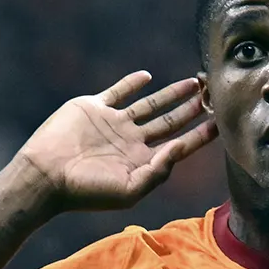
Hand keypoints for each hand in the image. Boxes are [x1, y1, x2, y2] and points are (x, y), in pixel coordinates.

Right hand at [14, 71, 217, 210]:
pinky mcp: (94, 108)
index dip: (202, 135)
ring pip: (150, 104)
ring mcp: (114, 123)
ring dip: (172, 94)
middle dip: (192, 110)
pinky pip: (118, 92)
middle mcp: (132, 141)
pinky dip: (133, 83)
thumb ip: (158, 171)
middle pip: (170, 122)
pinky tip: (148, 77)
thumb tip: (181, 148)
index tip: (222, 122)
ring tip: (194, 83)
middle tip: (214, 95)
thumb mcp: (128, 190)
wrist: (45, 176)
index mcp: (142, 162)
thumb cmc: (86, 191)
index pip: (181, 146)